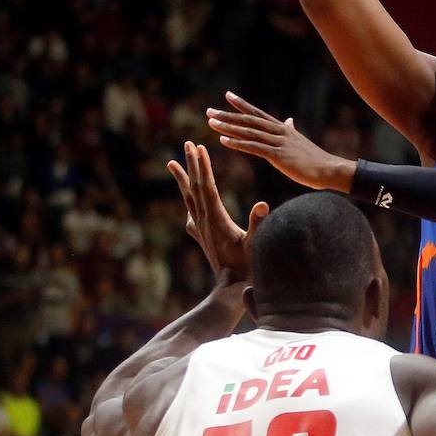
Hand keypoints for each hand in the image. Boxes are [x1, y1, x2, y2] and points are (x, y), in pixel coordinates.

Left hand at [166, 140, 267, 283]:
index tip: (198, 148)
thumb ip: (257, 224)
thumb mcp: (255, 244)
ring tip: (172, 163)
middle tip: (187, 144)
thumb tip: (262, 204)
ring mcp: (201, 229)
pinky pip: (191, 212)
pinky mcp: (202, 236)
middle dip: (192, 164)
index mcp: (216, 219)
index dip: (203, 166)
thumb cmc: (247, 268)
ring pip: (189, 198)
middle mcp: (204, 221)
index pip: (207, 186)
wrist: (230, 291)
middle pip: (195, 187)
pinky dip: (187, 199)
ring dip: (182, 179)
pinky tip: (187, 198)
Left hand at [207, 93, 354, 190]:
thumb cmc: (315, 159)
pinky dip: (238, 143)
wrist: (328, 169)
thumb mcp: (300, 140)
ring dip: (229, 127)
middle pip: (249, 120)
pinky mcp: (279, 156)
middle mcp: (279, 131)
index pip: (258, 113)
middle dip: (228, 115)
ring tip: (212, 123)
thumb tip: (289, 120)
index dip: (242, 104)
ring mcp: (279, 143)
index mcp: (282, 128)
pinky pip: (254, 147)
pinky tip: (224, 140)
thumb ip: (291, 129)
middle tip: (209, 111)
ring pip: (249, 132)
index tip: (228, 96)